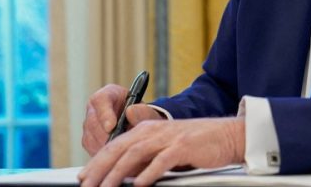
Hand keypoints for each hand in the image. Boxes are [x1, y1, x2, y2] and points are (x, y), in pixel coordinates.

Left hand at [78, 117, 245, 186]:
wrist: (226, 135)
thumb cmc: (196, 146)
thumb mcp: (164, 150)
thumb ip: (145, 159)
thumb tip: (125, 175)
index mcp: (147, 130)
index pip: (115, 145)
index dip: (96, 162)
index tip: (84, 178)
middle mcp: (154, 131)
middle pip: (119, 149)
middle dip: (100, 169)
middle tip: (87, 186)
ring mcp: (168, 138)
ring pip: (135, 154)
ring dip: (117, 174)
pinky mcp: (183, 146)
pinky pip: (162, 160)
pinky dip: (149, 173)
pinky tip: (139, 185)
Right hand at [81, 84, 162, 155]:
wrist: (139, 127)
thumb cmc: (142, 117)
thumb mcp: (146, 112)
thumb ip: (143, 112)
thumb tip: (130, 112)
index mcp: (108, 95)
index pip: (100, 100)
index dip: (104, 114)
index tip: (111, 126)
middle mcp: (94, 109)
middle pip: (92, 123)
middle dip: (105, 136)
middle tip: (118, 146)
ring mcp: (89, 126)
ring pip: (90, 139)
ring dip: (104, 147)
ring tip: (120, 153)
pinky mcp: (89, 141)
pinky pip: (91, 150)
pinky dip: (103, 156)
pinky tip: (115, 159)